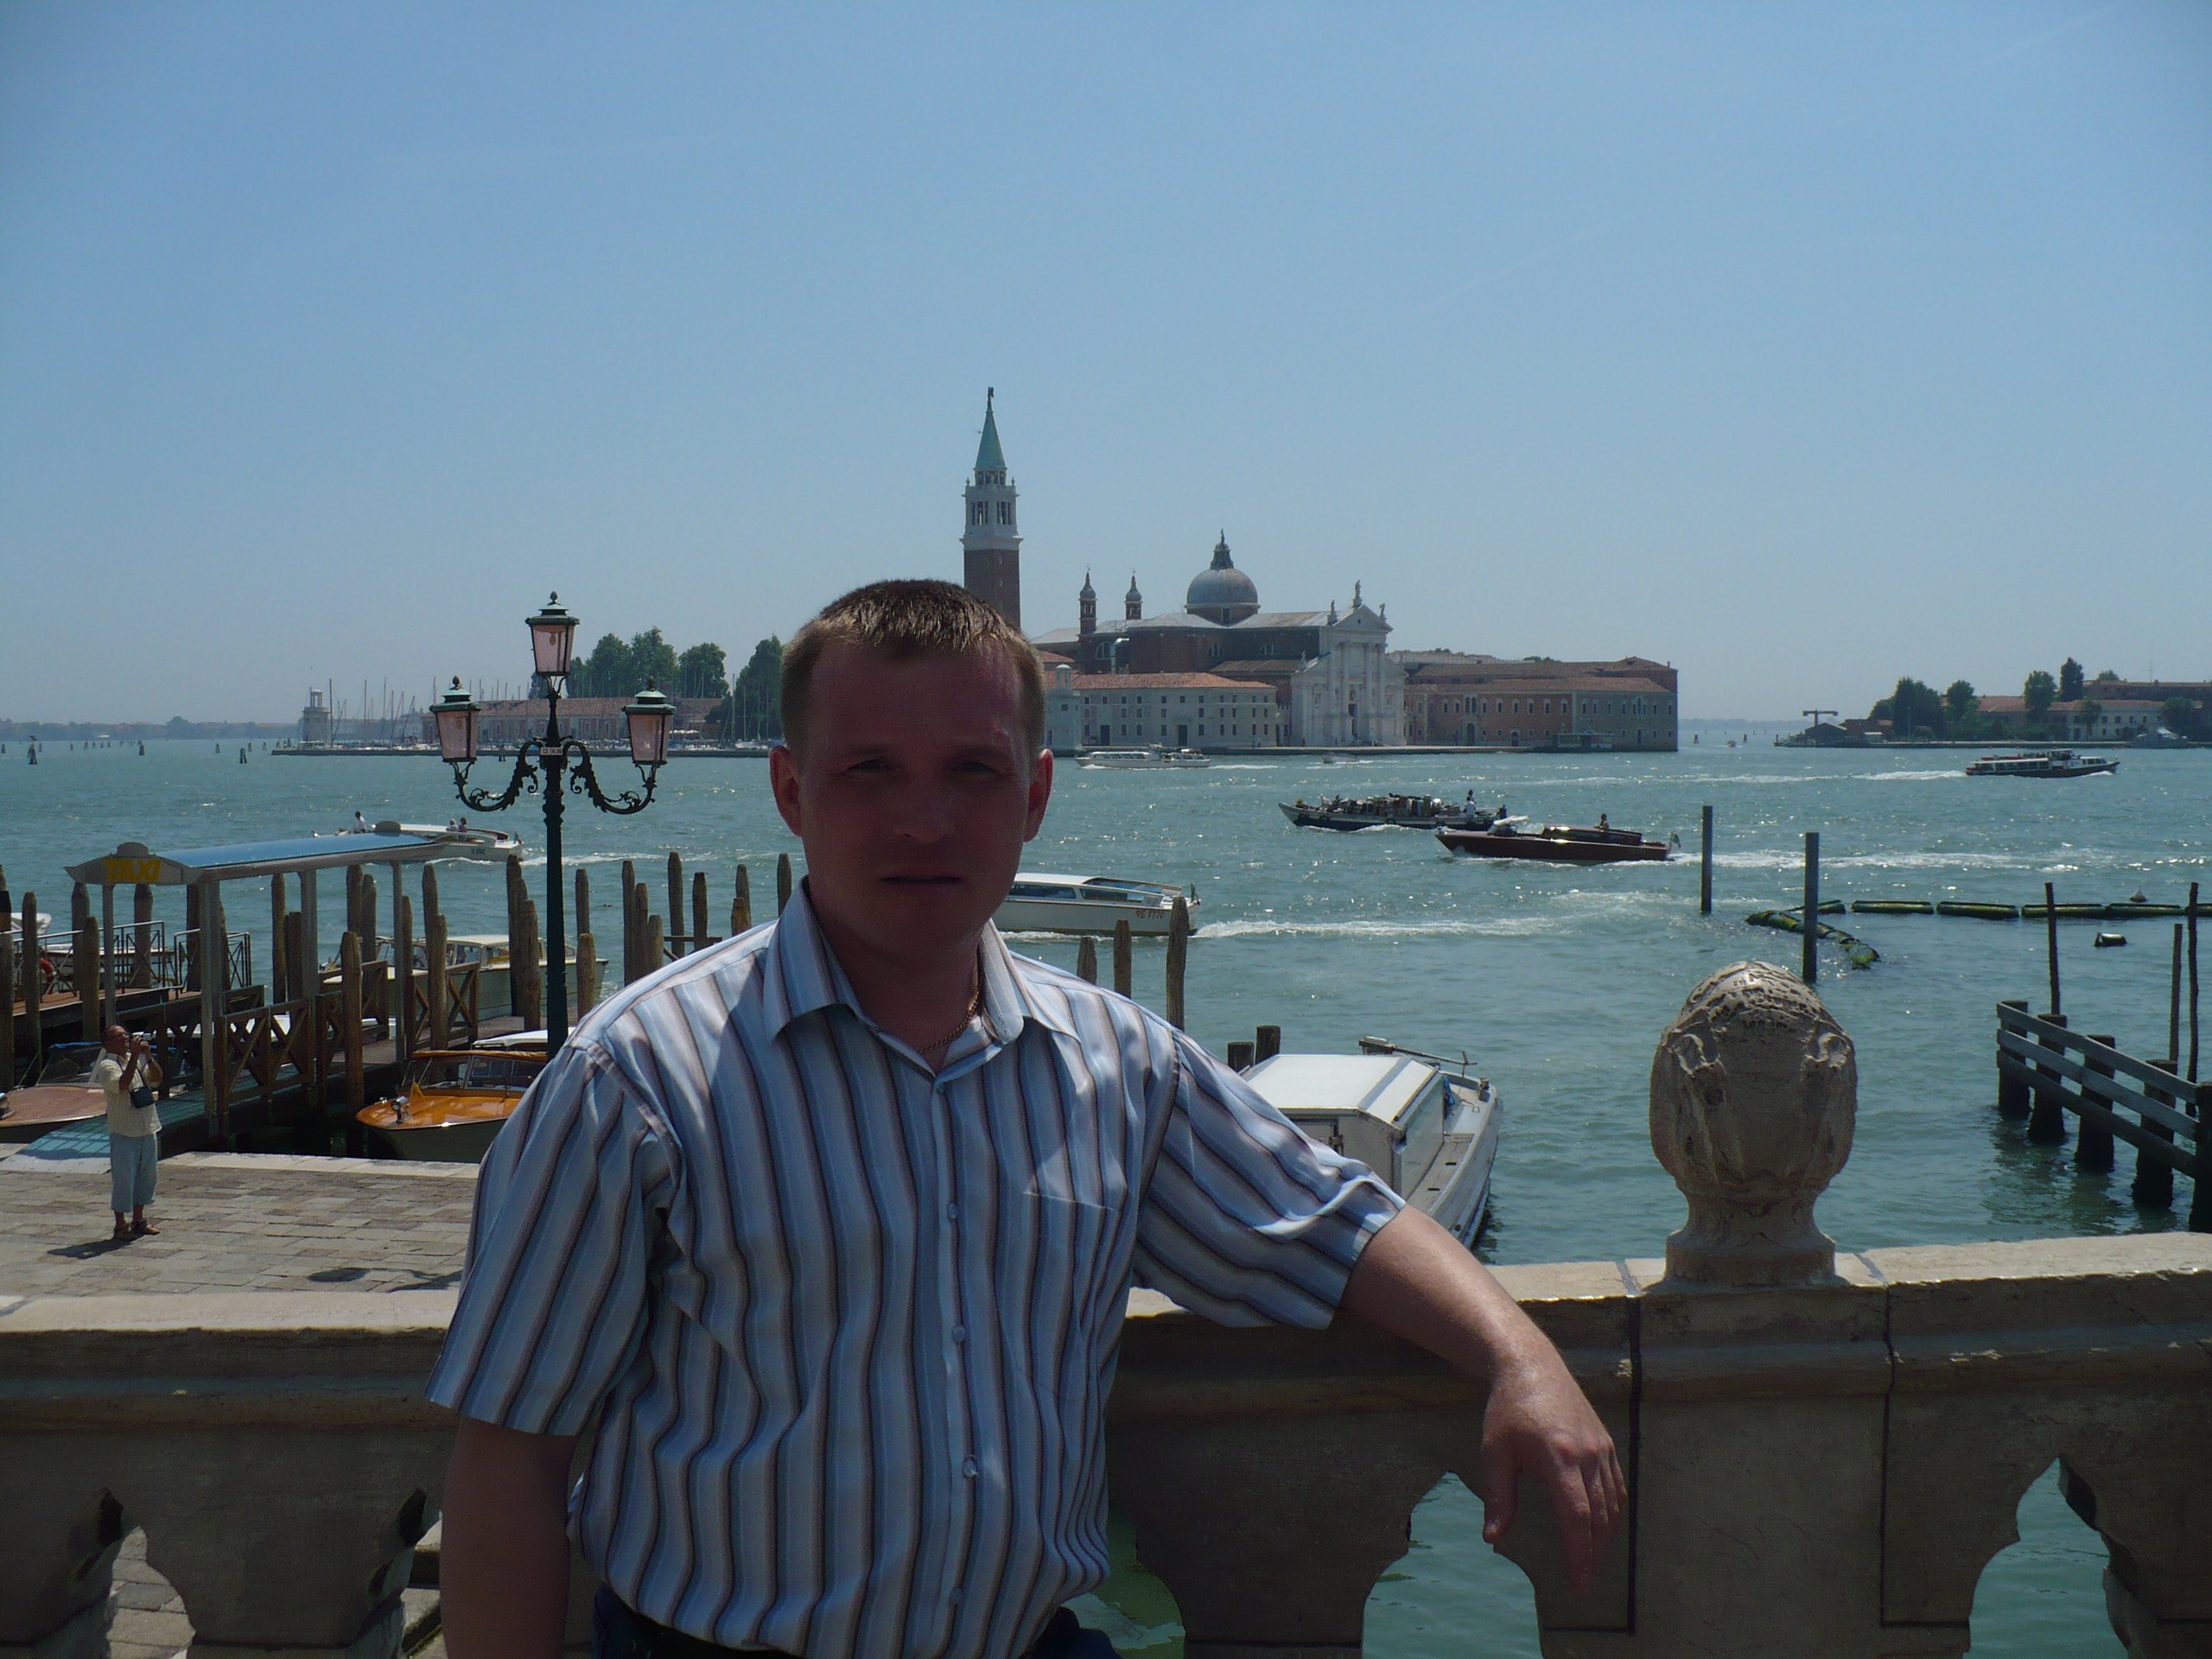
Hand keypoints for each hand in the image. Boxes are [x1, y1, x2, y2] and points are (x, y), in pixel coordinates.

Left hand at [1478, 1348, 1624, 1593]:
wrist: (1532, 1365)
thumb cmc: (1507, 1409)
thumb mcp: (1495, 1452)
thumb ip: (1498, 1497)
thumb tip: (1493, 1540)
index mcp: (1558, 1456)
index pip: (1576, 1517)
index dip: (1579, 1554)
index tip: (1578, 1584)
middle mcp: (1587, 1455)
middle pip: (1599, 1516)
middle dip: (1594, 1553)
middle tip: (1584, 1581)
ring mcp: (1601, 1448)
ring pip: (1612, 1504)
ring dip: (1606, 1537)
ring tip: (1592, 1561)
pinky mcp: (1606, 1443)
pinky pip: (1617, 1486)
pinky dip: (1613, 1512)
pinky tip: (1604, 1528)